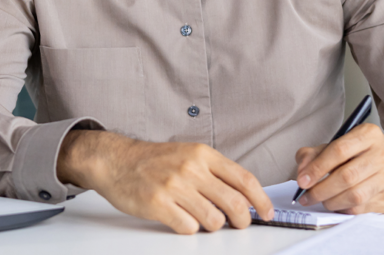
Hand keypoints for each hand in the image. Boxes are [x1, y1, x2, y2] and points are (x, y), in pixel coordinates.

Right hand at [57, 130, 273, 234]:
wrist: (117, 161)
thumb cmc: (153, 160)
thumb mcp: (189, 154)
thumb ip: (215, 172)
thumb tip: (245, 196)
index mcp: (202, 154)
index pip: (244, 179)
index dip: (261, 200)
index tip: (266, 212)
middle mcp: (191, 169)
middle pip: (234, 203)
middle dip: (243, 220)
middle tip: (239, 224)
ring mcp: (174, 187)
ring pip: (214, 220)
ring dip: (214, 226)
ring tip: (203, 219)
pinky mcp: (158, 204)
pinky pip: (189, 228)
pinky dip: (190, 229)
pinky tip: (182, 219)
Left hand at [293, 124, 383, 213]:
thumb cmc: (357, 156)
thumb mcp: (335, 146)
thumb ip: (313, 154)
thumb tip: (302, 172)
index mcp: (369, 134)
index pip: (339, 150)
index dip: (317, 168)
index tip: (302, 181)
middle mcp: (383, 154)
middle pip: (346, 176)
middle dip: (321, 190)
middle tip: (306, 196)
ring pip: (354, 195)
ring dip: (331, 202)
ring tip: (321, 201)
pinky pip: (361, 208)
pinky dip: (343, 208)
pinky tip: (336, 204)